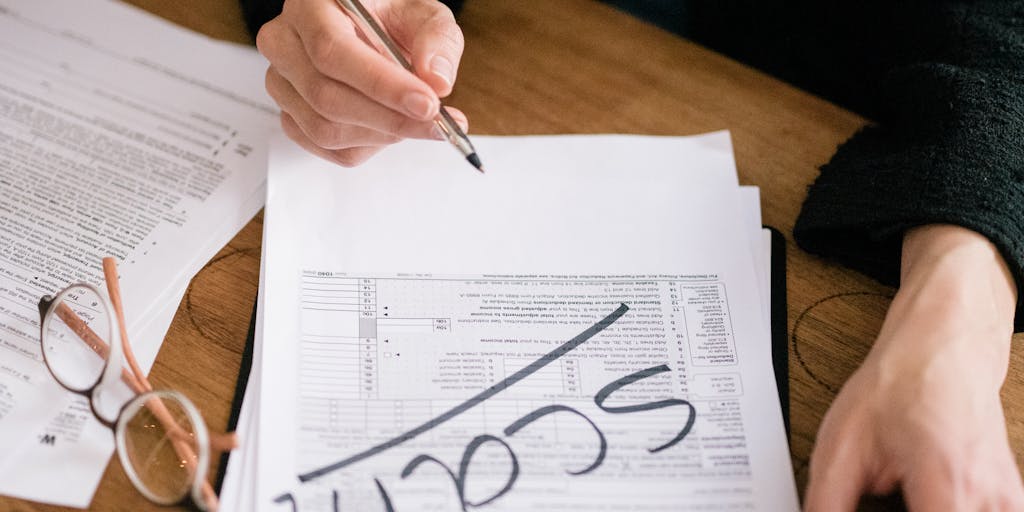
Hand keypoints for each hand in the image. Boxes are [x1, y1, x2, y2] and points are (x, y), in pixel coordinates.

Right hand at [256, 0, 466, 165]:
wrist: (373, 32)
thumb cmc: (390, 19)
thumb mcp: (423, 15)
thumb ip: (437, 41)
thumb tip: (436, 81)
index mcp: (310, 6)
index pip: (332, 51)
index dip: (381, 84)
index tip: (426, 103)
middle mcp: (284, 43)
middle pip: (326, 97)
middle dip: (390, 118)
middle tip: (436, 121)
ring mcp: (282, 84)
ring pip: (326, 129)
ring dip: (383, 135)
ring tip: (419, 122)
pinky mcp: (292, 117)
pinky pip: (329, 148)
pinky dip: (370, 146)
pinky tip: (392, 127)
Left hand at [804, 225, 1023, 510]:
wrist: (943, 347)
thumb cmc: (900, 384)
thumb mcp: (843, 444)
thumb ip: (827, 504)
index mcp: (947, 484)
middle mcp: (991, 500)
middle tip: (878, 506)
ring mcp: (1008, 504)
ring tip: (897, 502)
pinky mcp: (1009, 504)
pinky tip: (914, 503)